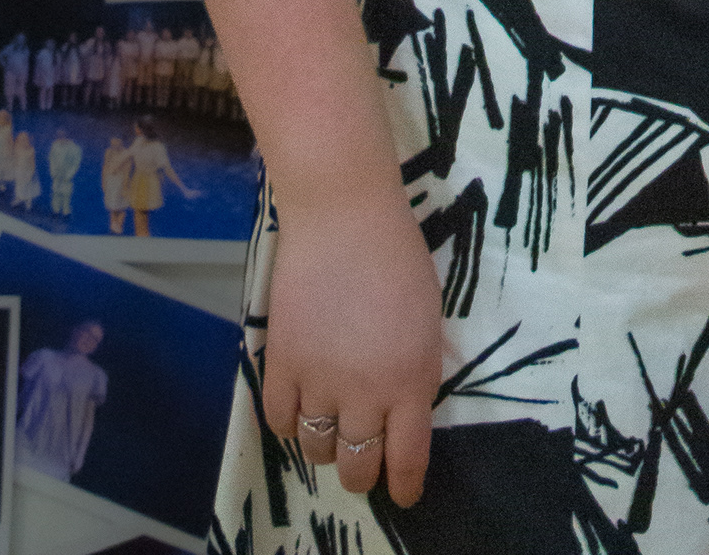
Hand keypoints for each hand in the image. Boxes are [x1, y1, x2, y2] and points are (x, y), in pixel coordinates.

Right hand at [261, 191, 442, 506]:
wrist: (345, 215)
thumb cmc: (399, 255)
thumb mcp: (428, 317)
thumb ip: (419, 367)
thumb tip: (409, 406)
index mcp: (413, 379)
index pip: (408, 458)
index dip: (406, 485)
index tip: (405, 494)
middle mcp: (367, 392)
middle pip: (358, 466)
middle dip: (362, 474)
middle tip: (361, 465)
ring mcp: (320, 380)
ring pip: (316, 448)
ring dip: (325, 447)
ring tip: (330, 430)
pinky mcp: (281, 363)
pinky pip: (280, 420)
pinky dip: (289, 423)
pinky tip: (299, 408)